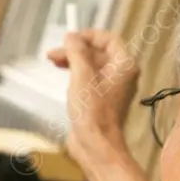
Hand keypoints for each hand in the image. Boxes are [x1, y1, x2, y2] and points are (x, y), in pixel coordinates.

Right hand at [47, 30, 138, 161]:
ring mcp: (112, 89)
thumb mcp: (81, 75)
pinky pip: (90, 80)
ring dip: (73, 62)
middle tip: (54, 53)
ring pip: (92, 66)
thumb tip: (72, 37)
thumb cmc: (93, 113)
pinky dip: (76, 75)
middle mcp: (122, 75)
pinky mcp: (101, 100)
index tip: (69, 38)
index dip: (88, 36)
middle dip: (75, 50)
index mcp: (124, 66)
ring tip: (54, 62)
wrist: (96, 144)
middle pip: (98, 52)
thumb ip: (77, 52)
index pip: (109, 39)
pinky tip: (64, 77)